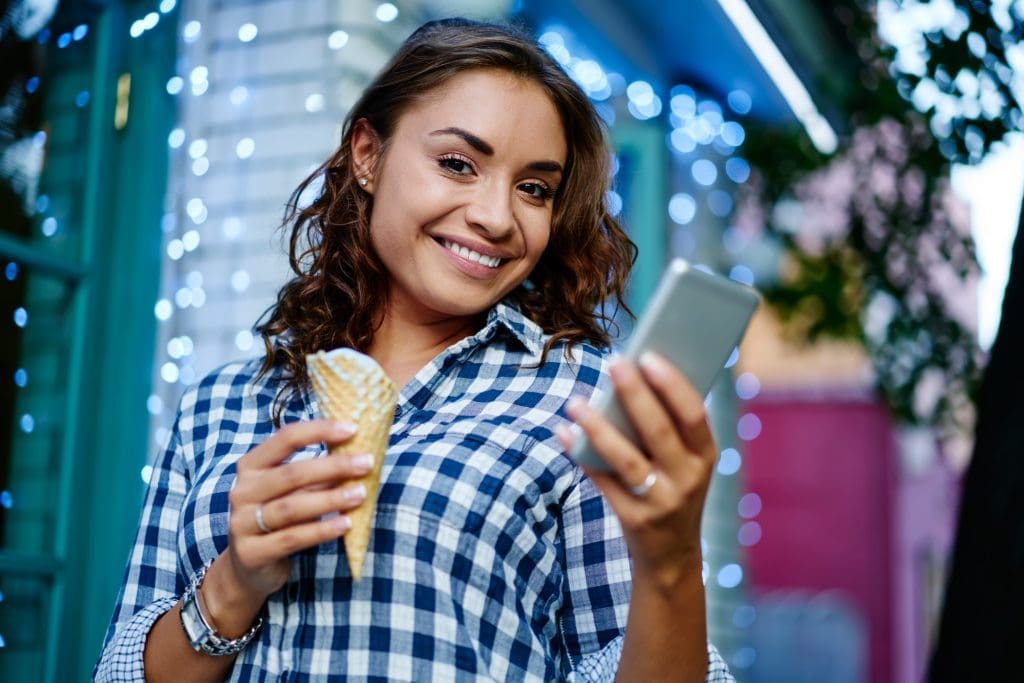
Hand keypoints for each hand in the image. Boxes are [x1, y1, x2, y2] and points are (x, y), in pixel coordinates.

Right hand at [218, 419, 372, 603]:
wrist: (247, 567)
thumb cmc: (277, 517)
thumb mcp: (292, 490)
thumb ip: (316, 473)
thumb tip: (357, 454)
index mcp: (251, 466)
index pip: (285, 438)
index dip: (319, 430)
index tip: (352, 429)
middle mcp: (242, 491)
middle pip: (291, 473)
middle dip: (333, 466)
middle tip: (366, 464)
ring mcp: (242, 523)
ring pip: (292, 507)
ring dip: (331, 499)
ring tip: (361, 494)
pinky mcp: (251, 553)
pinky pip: (292, 538)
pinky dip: (321, 530)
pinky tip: (345, 524)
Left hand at [558, 352, 716, 587]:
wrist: (673, 554)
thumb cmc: (674, 488)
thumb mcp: (686, 462)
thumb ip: (668, 427)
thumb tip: (632, 375)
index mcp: (705, 456)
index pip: (694, 414)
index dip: (672, 385)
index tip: (648, 355)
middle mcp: (688, 479)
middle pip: (658, 431)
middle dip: (634, 394)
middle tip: (613, 363)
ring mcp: (661, 501)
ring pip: (626, 459)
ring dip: (598, 427)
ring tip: (575, 402)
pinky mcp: (634, 519)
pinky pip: (603, 482)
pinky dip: (582, 455)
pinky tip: (565, 433)